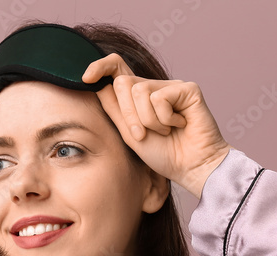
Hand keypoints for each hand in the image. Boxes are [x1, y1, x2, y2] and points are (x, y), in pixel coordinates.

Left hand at [82, 54, 231, 198]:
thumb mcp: (130, 133)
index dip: (100, 66)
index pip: (117, 68)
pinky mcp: (188, 89)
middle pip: (123, 83)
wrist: (190, 167)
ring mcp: (171, 86)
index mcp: (138, 97)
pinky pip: (160, 98)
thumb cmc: (163, 154)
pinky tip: (180, 125)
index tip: (86, 78)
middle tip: (143, 134)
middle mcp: (154, 87)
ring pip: (140, 91)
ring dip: (148, 120)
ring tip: (165, 132)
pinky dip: (165, 119)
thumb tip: (97, 85)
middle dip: (128, 114)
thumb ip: (115, 110)